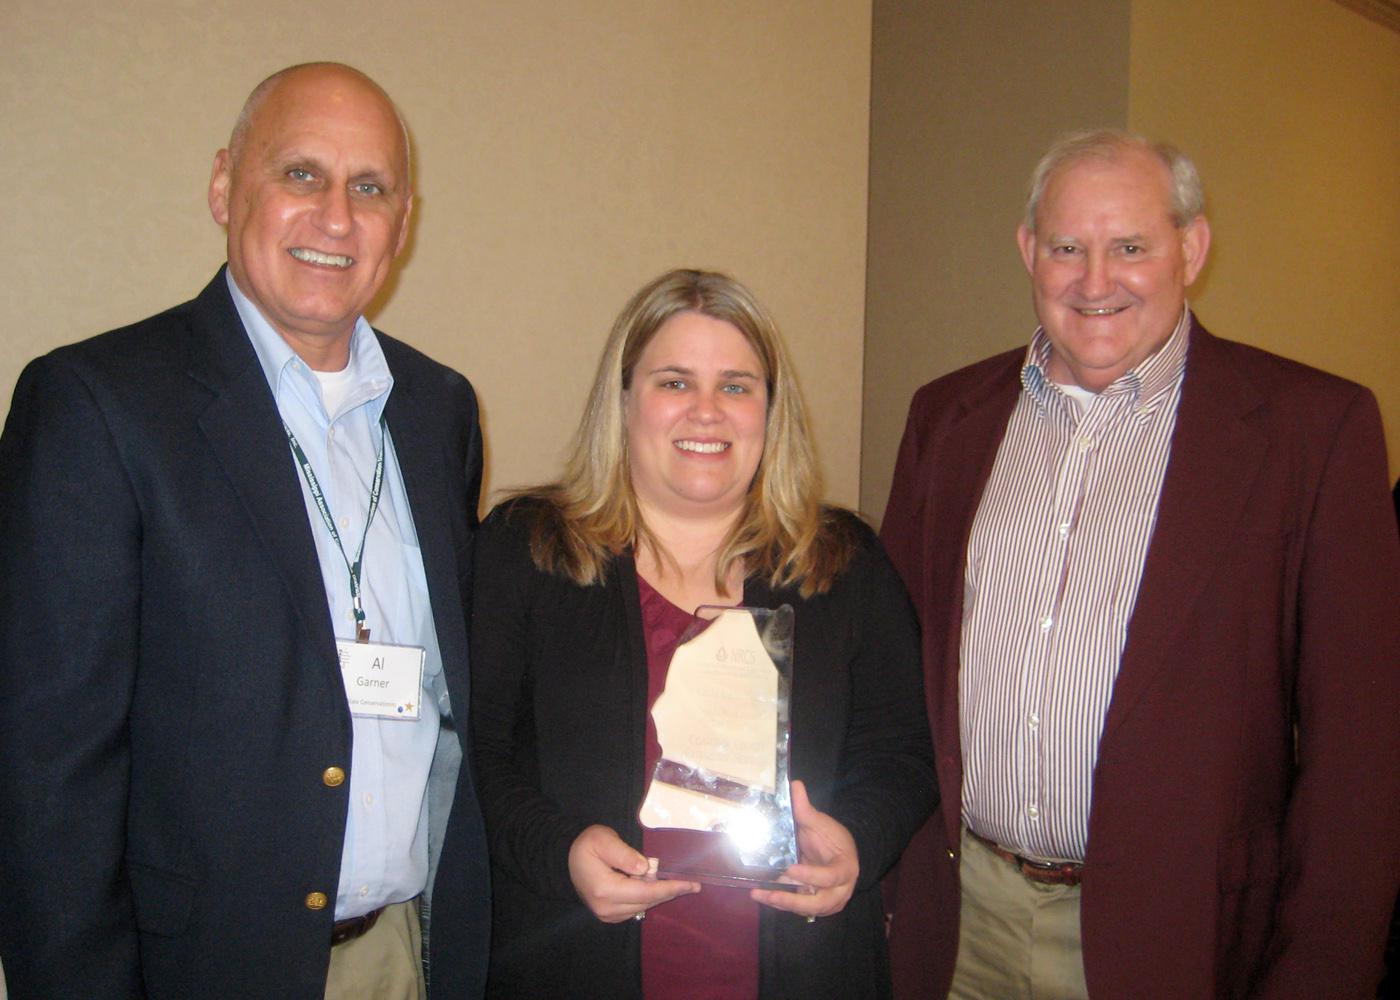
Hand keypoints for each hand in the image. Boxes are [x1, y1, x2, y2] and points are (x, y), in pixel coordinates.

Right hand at [567, 824, 699, 921]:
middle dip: (669, 891)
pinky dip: (647, 897)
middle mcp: (606, 908)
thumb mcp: (603, 840)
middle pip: (647, 902)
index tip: (692, 884)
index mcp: (605, 890)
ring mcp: (607, 915)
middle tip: (691, 884)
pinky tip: (652, 885)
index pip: (646, 892)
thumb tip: (645, 868)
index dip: (671, 888)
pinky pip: (635, 908)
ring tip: (672, 881)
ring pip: (642, 907)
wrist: (566, 858)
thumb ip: (624, 854)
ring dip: (658, 894)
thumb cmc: (586, 845)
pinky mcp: (608, 915)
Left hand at [750, 780, 858, 918]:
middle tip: (769, 894)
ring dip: (782, 903)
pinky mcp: (816, 905)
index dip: (811, 875)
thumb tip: (794, 784)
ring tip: (759, 895)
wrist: (843, 854)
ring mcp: (828, 902)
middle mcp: (839, 891)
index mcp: (845, 869)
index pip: (830, 876)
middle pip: (818, 903)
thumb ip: (806, 809)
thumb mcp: (821, 823)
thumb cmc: (833, 839)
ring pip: (806, 909)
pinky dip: (782, 902)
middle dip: (792, 900)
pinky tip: (764, 895)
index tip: (790, 869)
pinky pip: (798, 907)